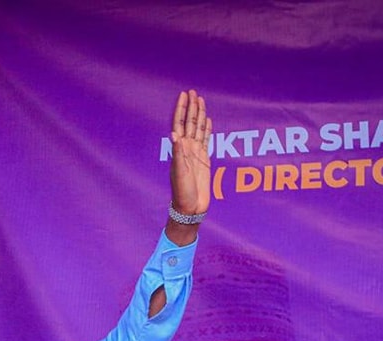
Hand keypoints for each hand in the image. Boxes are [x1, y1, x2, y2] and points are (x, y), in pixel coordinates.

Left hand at [169, 89, 211, 214]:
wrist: (190, 207)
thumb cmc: (182, 192)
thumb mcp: (180, 172)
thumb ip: (178, 154)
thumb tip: (175, 135)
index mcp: (179, 150)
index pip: (179, 124)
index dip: (181, 109)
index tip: (183, 95)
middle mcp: (186, 148)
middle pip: (189, 123)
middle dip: (190, 107)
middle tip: (192, 91)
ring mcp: (195, 153)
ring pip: (198, 128)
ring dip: (199, 114)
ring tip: (200, 100)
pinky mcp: (204, 159)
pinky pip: (206, 140)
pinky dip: (207, 129)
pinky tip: (208, 120)